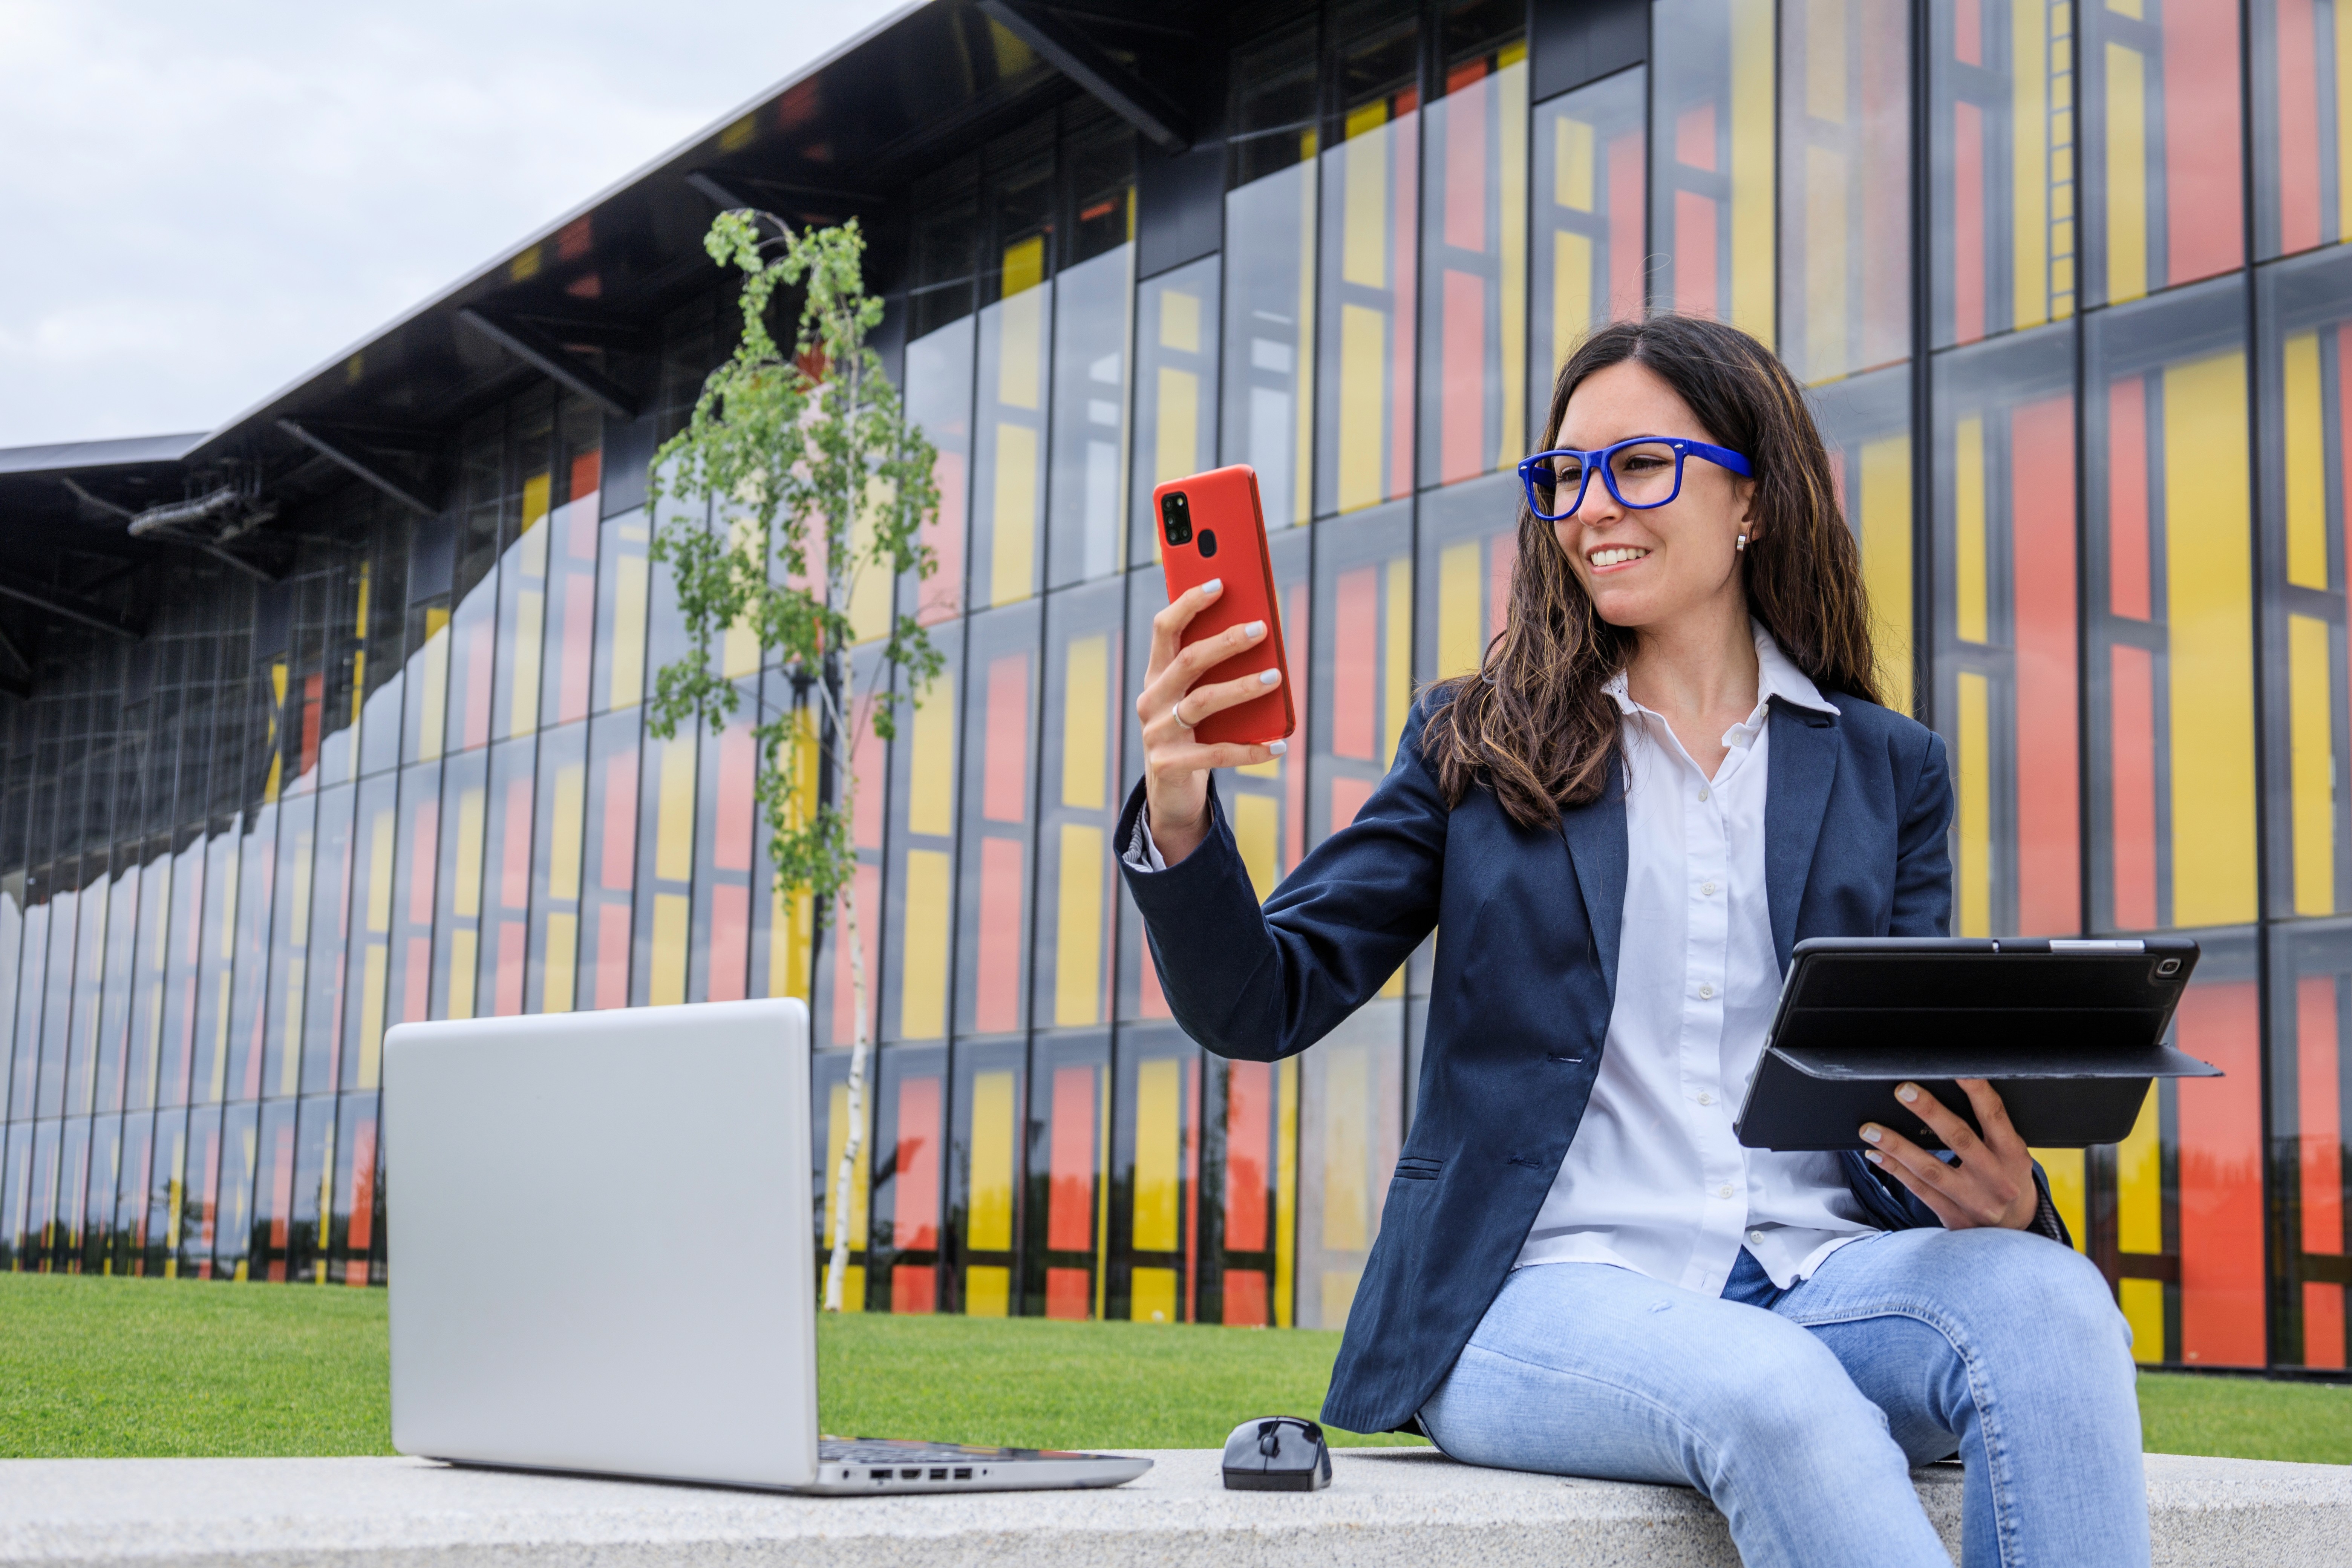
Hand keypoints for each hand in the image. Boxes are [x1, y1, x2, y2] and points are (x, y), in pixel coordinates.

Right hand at [1136, 578, 1286, 864]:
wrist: (1169, 793)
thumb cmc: (1192, 733)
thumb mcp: (1195, 697)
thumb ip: (1214, 671)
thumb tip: (1260, 635)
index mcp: (1156, 675)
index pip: (1164, 629)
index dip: (1189, 603)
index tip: (1220, 583)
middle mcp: (1152, 700)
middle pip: (1187, 660)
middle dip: (1225, 641)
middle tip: (1261, 629)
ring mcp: (1156, 734)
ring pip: (1202, 702)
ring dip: (1242, 687)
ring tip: (1276, 678)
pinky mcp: (1169, 765)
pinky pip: (1217, 753)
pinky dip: (1250, 749)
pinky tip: (1278, 745)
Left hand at [1859, 1079, 2039, 1230]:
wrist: (2014, 1228)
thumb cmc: (2006, 1177)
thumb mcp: (2009, 1153)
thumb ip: (1988, 1128)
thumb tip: (1949, 1090)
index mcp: (2013, 1155)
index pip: (1995, 1116)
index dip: (1977, 1092)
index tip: (1958, 1070)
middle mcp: (1996, 1178)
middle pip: (1960, 1139)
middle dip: (1930, 1112)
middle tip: (1903, 1090)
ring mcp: (1973, 1200)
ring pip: (1930, 1169)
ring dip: (1897, 1146)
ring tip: (1870, 1128)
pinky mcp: (1953, 1216)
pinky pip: (1918, 1189)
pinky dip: (1894, 1169)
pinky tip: (1875, 1154)